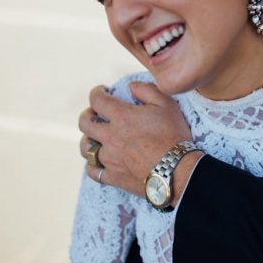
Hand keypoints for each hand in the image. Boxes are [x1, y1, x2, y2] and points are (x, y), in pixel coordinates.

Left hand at [79, 82, 200, 199]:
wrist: (178, 170)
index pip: (97, 100)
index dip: (97, 92)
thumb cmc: (174, 135)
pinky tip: (99, 161)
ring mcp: (109, 158)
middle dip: (87, 114)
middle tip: (95, 113)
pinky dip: (92, 165)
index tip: (102, 91)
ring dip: (88, 139)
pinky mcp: (113, 177)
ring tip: (96, 137)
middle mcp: (110, 136)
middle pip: (84, 123)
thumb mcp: (167, 104)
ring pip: (85, 147)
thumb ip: (146, 90)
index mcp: (122, 116)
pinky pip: (92, 171)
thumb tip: (131, 86)